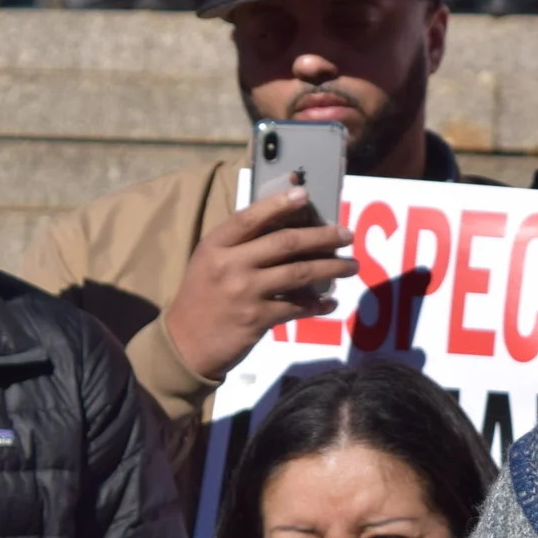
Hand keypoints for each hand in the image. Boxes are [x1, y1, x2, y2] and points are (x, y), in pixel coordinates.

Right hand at [164, 187, 357, 381]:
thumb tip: (289, 227)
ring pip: (299, 273)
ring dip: (331, 268)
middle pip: (285, 243)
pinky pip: (297, 306)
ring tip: (351, 266)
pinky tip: (331, 302)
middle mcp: (229, 265)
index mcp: (215, 246)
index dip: (278, 204)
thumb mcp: (211, 263)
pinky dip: (318, 304)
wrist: (185, 344)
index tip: (304, 194)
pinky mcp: (257, 318)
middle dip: (322, 237)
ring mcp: (244, 292)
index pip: (249, 218)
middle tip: (347, 234)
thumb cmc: (203, 297)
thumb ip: (241, 246)